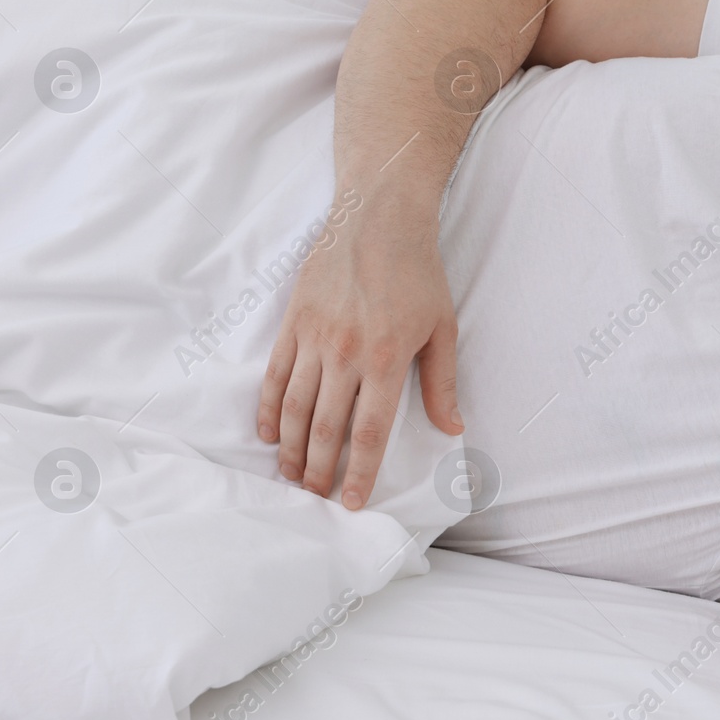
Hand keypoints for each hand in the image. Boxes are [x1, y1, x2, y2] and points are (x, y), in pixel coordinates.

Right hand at [257, 211, 462, 508]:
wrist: (378, 217)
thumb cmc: (418, 272)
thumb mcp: (443, 327)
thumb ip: (442, 382)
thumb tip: (451, 427)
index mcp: (387, 359)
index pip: (369, 431)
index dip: (360, 472)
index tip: (352, 501)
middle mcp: (346, 353)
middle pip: (325, 427)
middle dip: (319, 469)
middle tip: (316, 496)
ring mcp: (315, 337)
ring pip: (294, 406)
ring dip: (289, 448)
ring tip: (290, 475)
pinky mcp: (293, 322)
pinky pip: (274, 374)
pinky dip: (268, 408)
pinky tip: (268, 433)